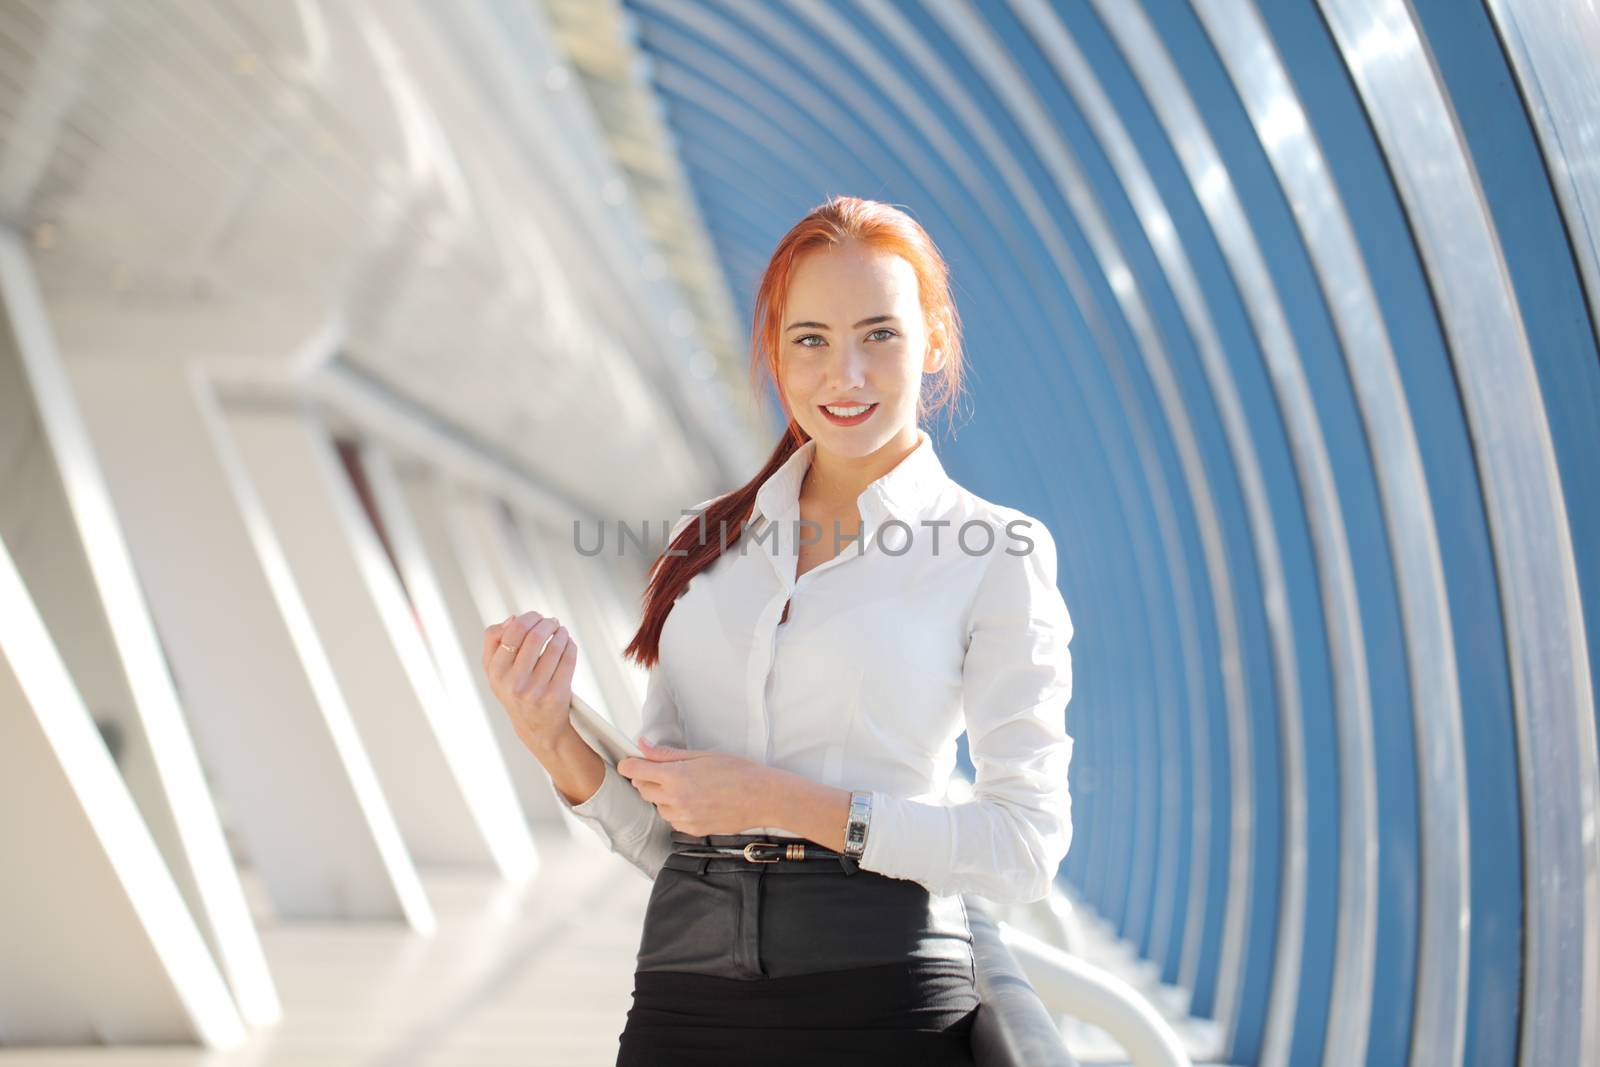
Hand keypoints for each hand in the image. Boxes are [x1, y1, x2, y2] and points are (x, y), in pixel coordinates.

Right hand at [482, 611, 577, 749]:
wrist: (537, 726)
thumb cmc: (515, 690)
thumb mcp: (495, 671)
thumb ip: (494, 642)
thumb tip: (513, 618)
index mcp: (496, 672)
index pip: (511, 632)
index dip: (528, 618)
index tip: (536, 617)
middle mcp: (514, 682)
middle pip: (534, 636)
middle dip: (546, 623)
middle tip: (552, 621)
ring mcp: (536, 690)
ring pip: (554, 646)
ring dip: (561, 632)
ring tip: (561, 630)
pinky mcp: (556, 695)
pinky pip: (568, 659)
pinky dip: (570, 645)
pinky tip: (568, 642)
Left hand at [618, 739, 772, 835]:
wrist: (762, 798)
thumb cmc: (738, 772)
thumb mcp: (702, 755)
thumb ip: (667, 754)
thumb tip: (643, 745)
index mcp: (676, 777)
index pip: (634, 771)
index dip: (629, 764)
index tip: (631, 761)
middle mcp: (675, 800)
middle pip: (642, 789)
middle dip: (647, 778)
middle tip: (666, 770)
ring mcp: (682, 818)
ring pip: (657, 806)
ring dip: (663, 796)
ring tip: (688, 786)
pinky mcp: (691, 830)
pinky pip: (673, 819)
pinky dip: (677, 810)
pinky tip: (696, 801)